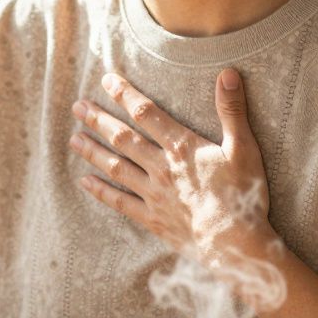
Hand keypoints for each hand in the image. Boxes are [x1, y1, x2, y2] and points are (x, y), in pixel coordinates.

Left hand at [68, 69, 277, 272]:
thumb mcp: (243, 148)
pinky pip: (120, 202)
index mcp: (181, 147)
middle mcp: (161, 167)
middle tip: (77, 106)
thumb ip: (232, 110)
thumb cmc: (243, 195)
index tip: (106, 80)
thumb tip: (228, 73)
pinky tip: (84, 182)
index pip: (146, 113)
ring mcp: (153, 193)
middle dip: (99, 120)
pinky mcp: (151, 217)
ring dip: (93, 151)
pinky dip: (101, 191)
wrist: (235, 243)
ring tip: (74, 138)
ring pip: (116, 166)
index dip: (125, 94)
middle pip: (123, 138)